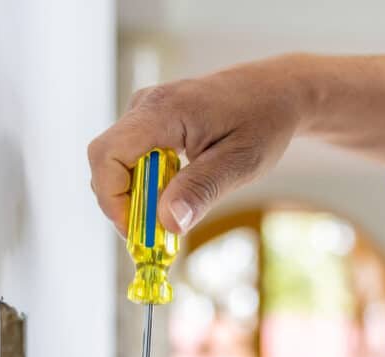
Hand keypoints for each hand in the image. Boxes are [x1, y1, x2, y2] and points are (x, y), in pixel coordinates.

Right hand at [87, 54, 384, 236]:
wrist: (277, 93)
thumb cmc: (263, 122)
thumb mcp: (239, 163)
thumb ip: (201, 190)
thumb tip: (167, 223)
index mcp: (162, 112)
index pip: (107, 156)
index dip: (112, 200)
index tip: (138, 232)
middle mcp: (145, 107)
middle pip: (107, 163)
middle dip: (125, 204)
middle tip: (157, 234)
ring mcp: (146, 113)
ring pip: (118, 164)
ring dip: (138, 197)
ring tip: (175, 213)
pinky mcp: (152, 123)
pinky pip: (133, 159)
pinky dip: (147, 185)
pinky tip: (177, 195)